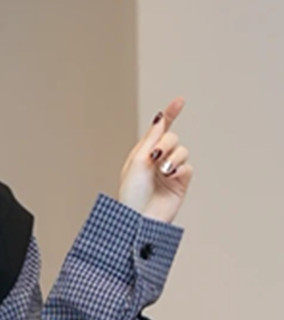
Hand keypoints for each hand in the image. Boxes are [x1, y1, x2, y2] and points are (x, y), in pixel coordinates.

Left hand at [117, 96, 192, 222]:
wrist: (139, 219)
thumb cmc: (131, 194)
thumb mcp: (137, 161)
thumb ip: (151, 138)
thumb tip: (160, 117)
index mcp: (143, 153)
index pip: (159, 130)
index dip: (170, 114)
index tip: (180, 100)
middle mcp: (157, 161)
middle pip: (172, 138)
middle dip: (166, 143)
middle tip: (155, 156)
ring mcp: (170, 172)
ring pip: (182, 151)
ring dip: (173, 158)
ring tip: (163, 172)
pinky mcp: (180, 183)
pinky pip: (188, 167)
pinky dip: (180, 169)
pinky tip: (171, 177)